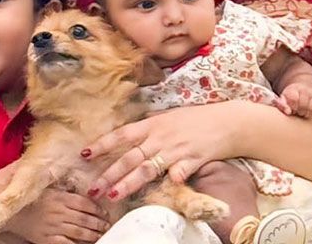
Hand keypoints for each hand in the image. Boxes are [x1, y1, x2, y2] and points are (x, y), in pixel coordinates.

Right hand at [5, 188, 109, 243]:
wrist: (10, 212)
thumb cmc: (30, 198)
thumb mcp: (47, 187)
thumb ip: (64, 189)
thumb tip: (82, 184)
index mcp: (59, 197)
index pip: (85, 203)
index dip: (97, 209)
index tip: (105, 212)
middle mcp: (58, 211)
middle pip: (85, 218)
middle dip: (99, 223)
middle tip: (107, 225)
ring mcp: (52, 227)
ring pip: (79, 232)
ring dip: (93, 234)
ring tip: (101, 235)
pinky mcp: (46, 239)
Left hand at [83, 102, 242, 200]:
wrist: (227, 122)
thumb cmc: (197, 119)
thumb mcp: (170, 116)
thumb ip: (151, 126)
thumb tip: (133, 132)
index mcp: (153, 124)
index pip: (122, 135)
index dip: (102, 145)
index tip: (84, 154)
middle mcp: (160, 137)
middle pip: (130, 158)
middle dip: (109, 175)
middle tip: (93, 189)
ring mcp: (176, 149)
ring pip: (147, 169)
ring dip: (128, 183)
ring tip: (113, 195)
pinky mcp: (193, 159)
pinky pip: (179, 172)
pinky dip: (172, 179)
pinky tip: (166, 185)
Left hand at [275, 83, 311, 116]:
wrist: (302, 90)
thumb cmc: (290, 98)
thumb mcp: (283, 99)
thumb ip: (282, 105)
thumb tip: (288, 112)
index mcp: (293, 89)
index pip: (294, 99)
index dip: (293, 107)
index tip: (291, 110)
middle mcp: (305, 90)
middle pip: (304, 104)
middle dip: (300, 112)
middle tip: (297, 113)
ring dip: (308, 113)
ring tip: (304, 113)